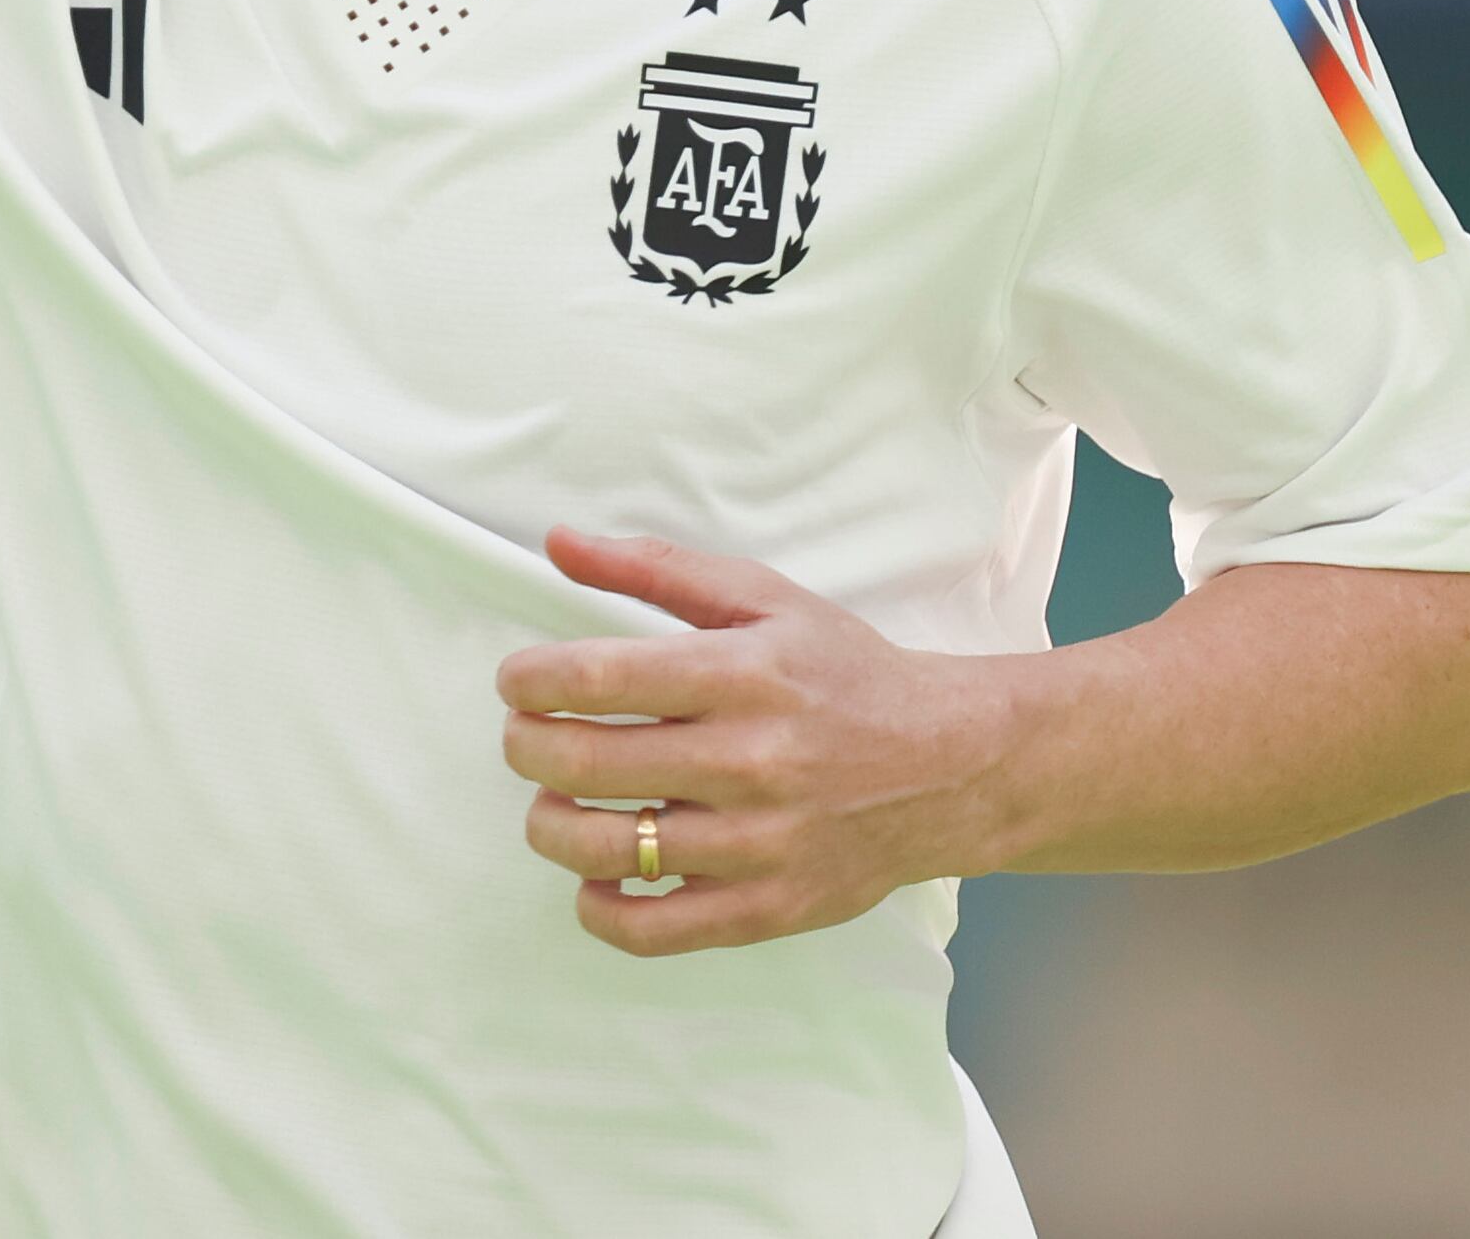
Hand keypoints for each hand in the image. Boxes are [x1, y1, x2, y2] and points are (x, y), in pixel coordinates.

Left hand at [496, 526, 1017, 957]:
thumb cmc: (846, 673)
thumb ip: (656, 570)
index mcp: (744, 674)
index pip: (598, 676)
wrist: (952, 764)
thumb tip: (557, 541)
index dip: (532, 679)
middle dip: (526, 747)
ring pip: (607, 849)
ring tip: (552, 801)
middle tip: (523, 737)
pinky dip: (599, 906)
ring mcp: (760, 844)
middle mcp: (750, 760)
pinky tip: (597, 873)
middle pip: (588, 763)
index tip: (517, 681)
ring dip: (549, 825)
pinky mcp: (770, 908)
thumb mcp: (765, 599)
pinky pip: (652, 928)